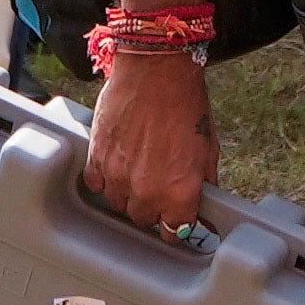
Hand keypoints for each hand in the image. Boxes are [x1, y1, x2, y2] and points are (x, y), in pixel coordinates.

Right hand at [85, 47, 213, 236]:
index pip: (175, 232)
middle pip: (144, 220)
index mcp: (179, 193)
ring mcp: (117, 176)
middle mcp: (146, 191)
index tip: (178, 219)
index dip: (178, 225)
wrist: (156, 71)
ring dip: (128, 195)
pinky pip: (96, 184)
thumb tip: (206, 205)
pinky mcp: (96, 158)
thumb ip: (205, 184)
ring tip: (138, 173)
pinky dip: (105, 179)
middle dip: (153, 209)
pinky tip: (117, 165)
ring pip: (117, 204)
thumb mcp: (209, 149)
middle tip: (160, 189)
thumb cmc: (185, 104)